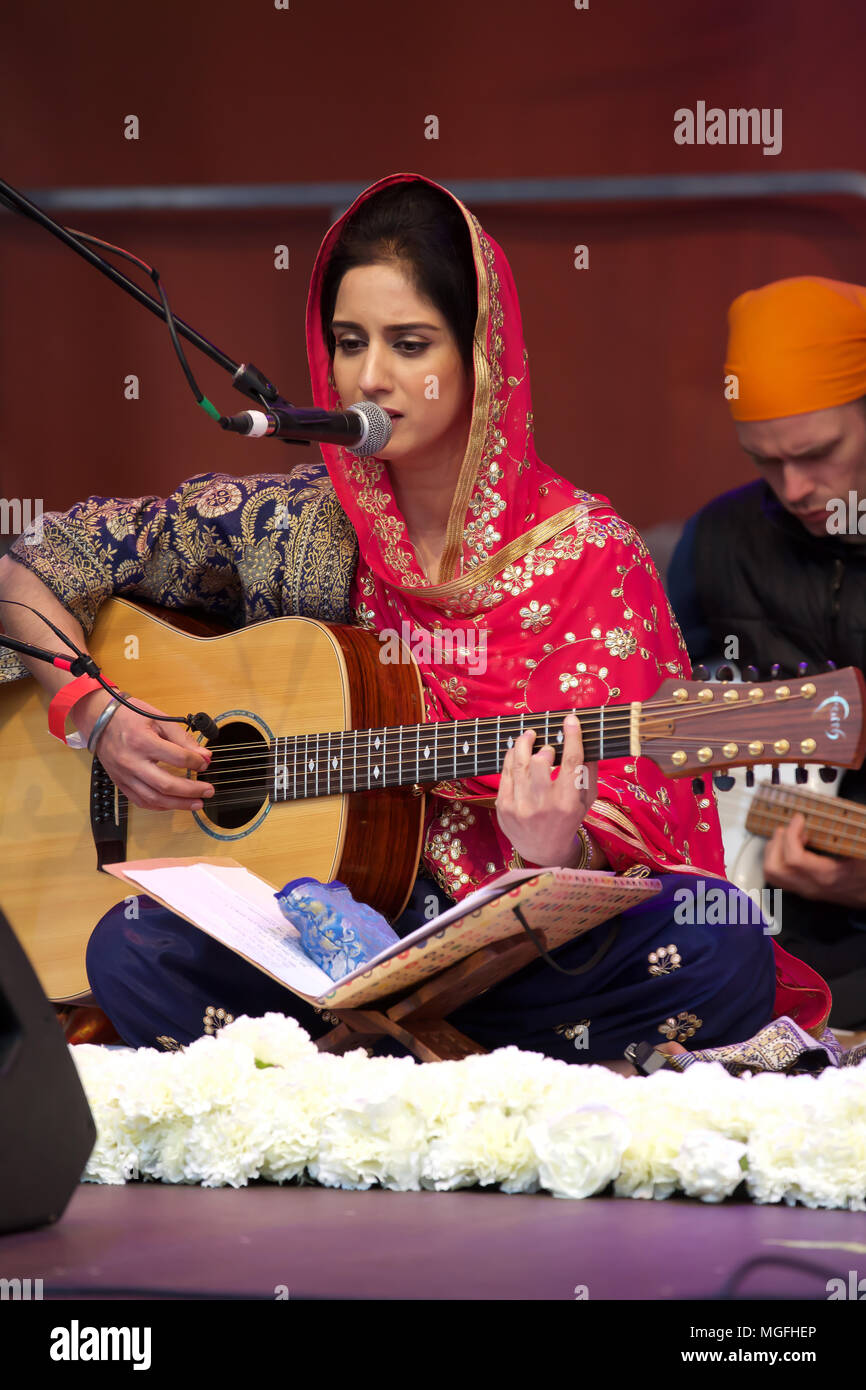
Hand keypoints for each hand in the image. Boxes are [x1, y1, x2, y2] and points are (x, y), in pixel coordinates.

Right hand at [73, 688, 214, 811]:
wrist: (99, 720)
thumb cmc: (129, 716)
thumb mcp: (158, 719)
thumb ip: (182, 738)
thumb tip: (203, 755)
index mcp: (143, 741)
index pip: (177, 757)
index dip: (196, 762)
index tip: (205, 763)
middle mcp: (132, 762)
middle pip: (165, 784)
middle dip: (191, 791)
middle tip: (208, 790)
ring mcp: (125, 775)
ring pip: (153, 798)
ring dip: (178, 804)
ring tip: (196, 803)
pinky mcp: (120, 783)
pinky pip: (141, 801)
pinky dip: (160, 806)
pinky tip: (174, 804)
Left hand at [495, 712, 598, 866]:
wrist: (543, 850)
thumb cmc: (568, 820)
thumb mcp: (586, 801)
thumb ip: (588, 772)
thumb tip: (586, 740)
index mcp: (568, 802)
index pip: (571, 762)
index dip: (572, 737)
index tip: (570, 719)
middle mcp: (543, 804)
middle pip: (540, 761)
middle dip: (544, 748)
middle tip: (546, 746)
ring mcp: (520, 806)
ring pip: (519, 763)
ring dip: (523, 743)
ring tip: (528, 736)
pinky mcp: (504, 806)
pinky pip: (505, 772)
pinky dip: (511, 757)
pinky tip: (516, 751)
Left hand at [763, 811, 865, 906]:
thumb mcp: (861, 851)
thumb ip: (848, 837)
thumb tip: (838, 817)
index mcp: (826, 876)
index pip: (794, 858)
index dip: (791, 834)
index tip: (799, 819)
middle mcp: (811, 886)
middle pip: (774, 868)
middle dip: (777, 842)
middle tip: (789, 828)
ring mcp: (804, 890)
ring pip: (772, 874)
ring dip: (773, 851)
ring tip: (788, 837)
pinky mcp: (803, 890)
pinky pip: (778, 876)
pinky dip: (777, 858)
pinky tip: (792, 848)